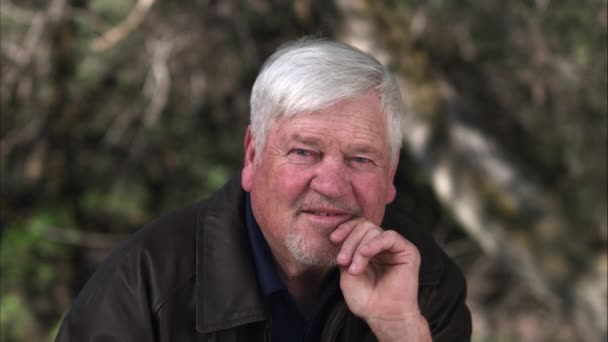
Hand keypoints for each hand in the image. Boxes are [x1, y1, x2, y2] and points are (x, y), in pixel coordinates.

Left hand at [330, 218, 431, 341]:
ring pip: (373, 231)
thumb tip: (341, 237)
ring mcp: (395, 247)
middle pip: (364, 226)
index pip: (358, 226)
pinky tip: (365, 254)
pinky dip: (374, 244)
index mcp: (369, 248)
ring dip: (359, 249)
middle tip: (342, 261)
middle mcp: (382, 245)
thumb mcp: (347, 273)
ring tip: (354, 269)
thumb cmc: (366, 299)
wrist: (383, 316)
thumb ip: (346, 252)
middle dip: (349, 242)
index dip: (345, 228)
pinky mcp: (407, 251)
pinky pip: (389, 237)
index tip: (333, 239)